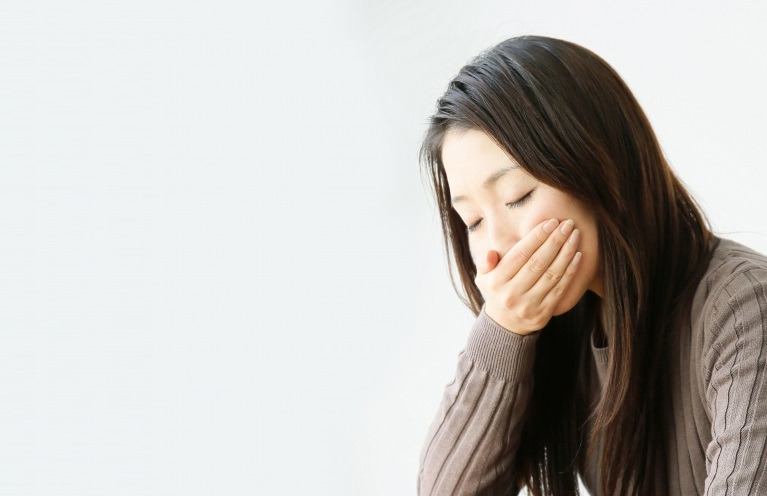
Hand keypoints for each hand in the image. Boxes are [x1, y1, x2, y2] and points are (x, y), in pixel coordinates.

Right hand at [474, 218, 581, 334]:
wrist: (504, 327)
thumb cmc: (496, 292)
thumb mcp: (483, 277)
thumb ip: (484, 262)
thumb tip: (491, 253)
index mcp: (497, 281)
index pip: (520, 254)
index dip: (537, 236)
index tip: (551, 222)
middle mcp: (512, 294)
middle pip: (538, 262)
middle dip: (555, 240)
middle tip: (567, 224)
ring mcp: (528, 305)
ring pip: (552, 274)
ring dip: (566, 253)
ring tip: (575, 236)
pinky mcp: (543, 313)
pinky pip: (560, 289)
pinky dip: (571, 271)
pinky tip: (578, 256)